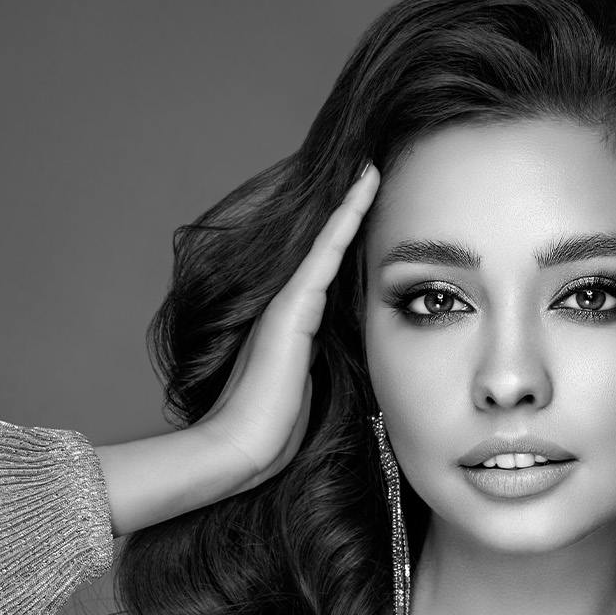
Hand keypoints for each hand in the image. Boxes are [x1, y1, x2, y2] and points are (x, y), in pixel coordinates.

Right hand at [198, 162, 380, 493]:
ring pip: (327, 242)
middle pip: (326, 249)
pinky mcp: (292, 305)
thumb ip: (326, 363)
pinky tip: (365, 187)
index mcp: (297, 325)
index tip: (370, 208)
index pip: (329, 273)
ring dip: (351, 204)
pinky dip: (346, 218)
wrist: (242, 446)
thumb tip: (354, 355)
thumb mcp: (314, 389)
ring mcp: (288, 302)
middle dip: (348, 211)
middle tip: (371, 170)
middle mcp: (291, 305)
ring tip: (372, 169)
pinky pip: (326, 250)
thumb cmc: (275, 429)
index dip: (348, 240)